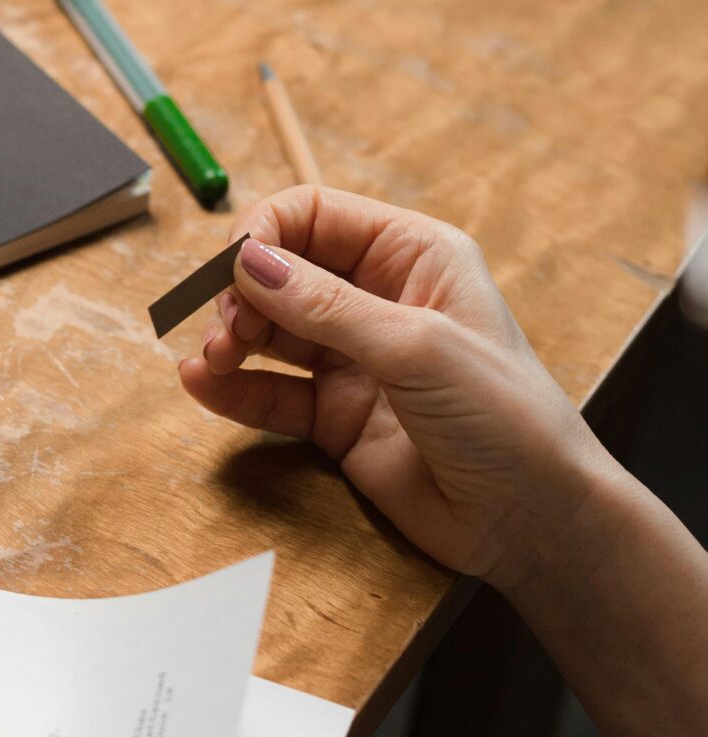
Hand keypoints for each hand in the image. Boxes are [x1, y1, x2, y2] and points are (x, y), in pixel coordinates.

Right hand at [179, 186, 612, 589]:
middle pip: (283, 272)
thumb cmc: (506, 418)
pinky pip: (272, 392)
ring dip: (232, 339)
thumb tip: (247, 262)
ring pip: (270, 332)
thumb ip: (326, 307)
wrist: (533, 520)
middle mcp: (381, 300)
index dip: (266, 234)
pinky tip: (202, 386)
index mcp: (414, 256)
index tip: (232, 270)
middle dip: (241, 293)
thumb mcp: (416, 348)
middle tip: (227, 333)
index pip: (316, 216)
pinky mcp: (338, 417)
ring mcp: (357, 360)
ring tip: (213, 360)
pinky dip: (233, 388)